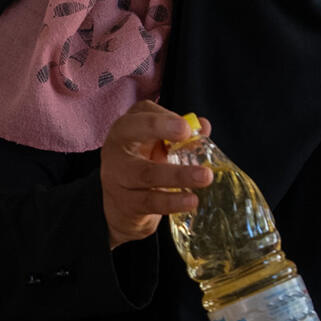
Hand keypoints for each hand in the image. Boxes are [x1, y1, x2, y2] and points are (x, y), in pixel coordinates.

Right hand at [100, 102, 211, 248]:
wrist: (121, 206)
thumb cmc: (143, 165)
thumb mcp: (159, 146)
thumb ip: (180, 134)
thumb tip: (203, 126)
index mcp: (126, 128)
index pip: (140, 114)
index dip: (162, 118)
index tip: (186, 127)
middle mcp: (116, 148)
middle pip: (132, 134)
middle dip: (161, 131)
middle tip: (188, 135)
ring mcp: (117, 177)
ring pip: (146, 173)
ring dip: (177, 174)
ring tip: (204, 177)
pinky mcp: (125, 204)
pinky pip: (150, 202)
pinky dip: (173, 202)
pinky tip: (191, 201)